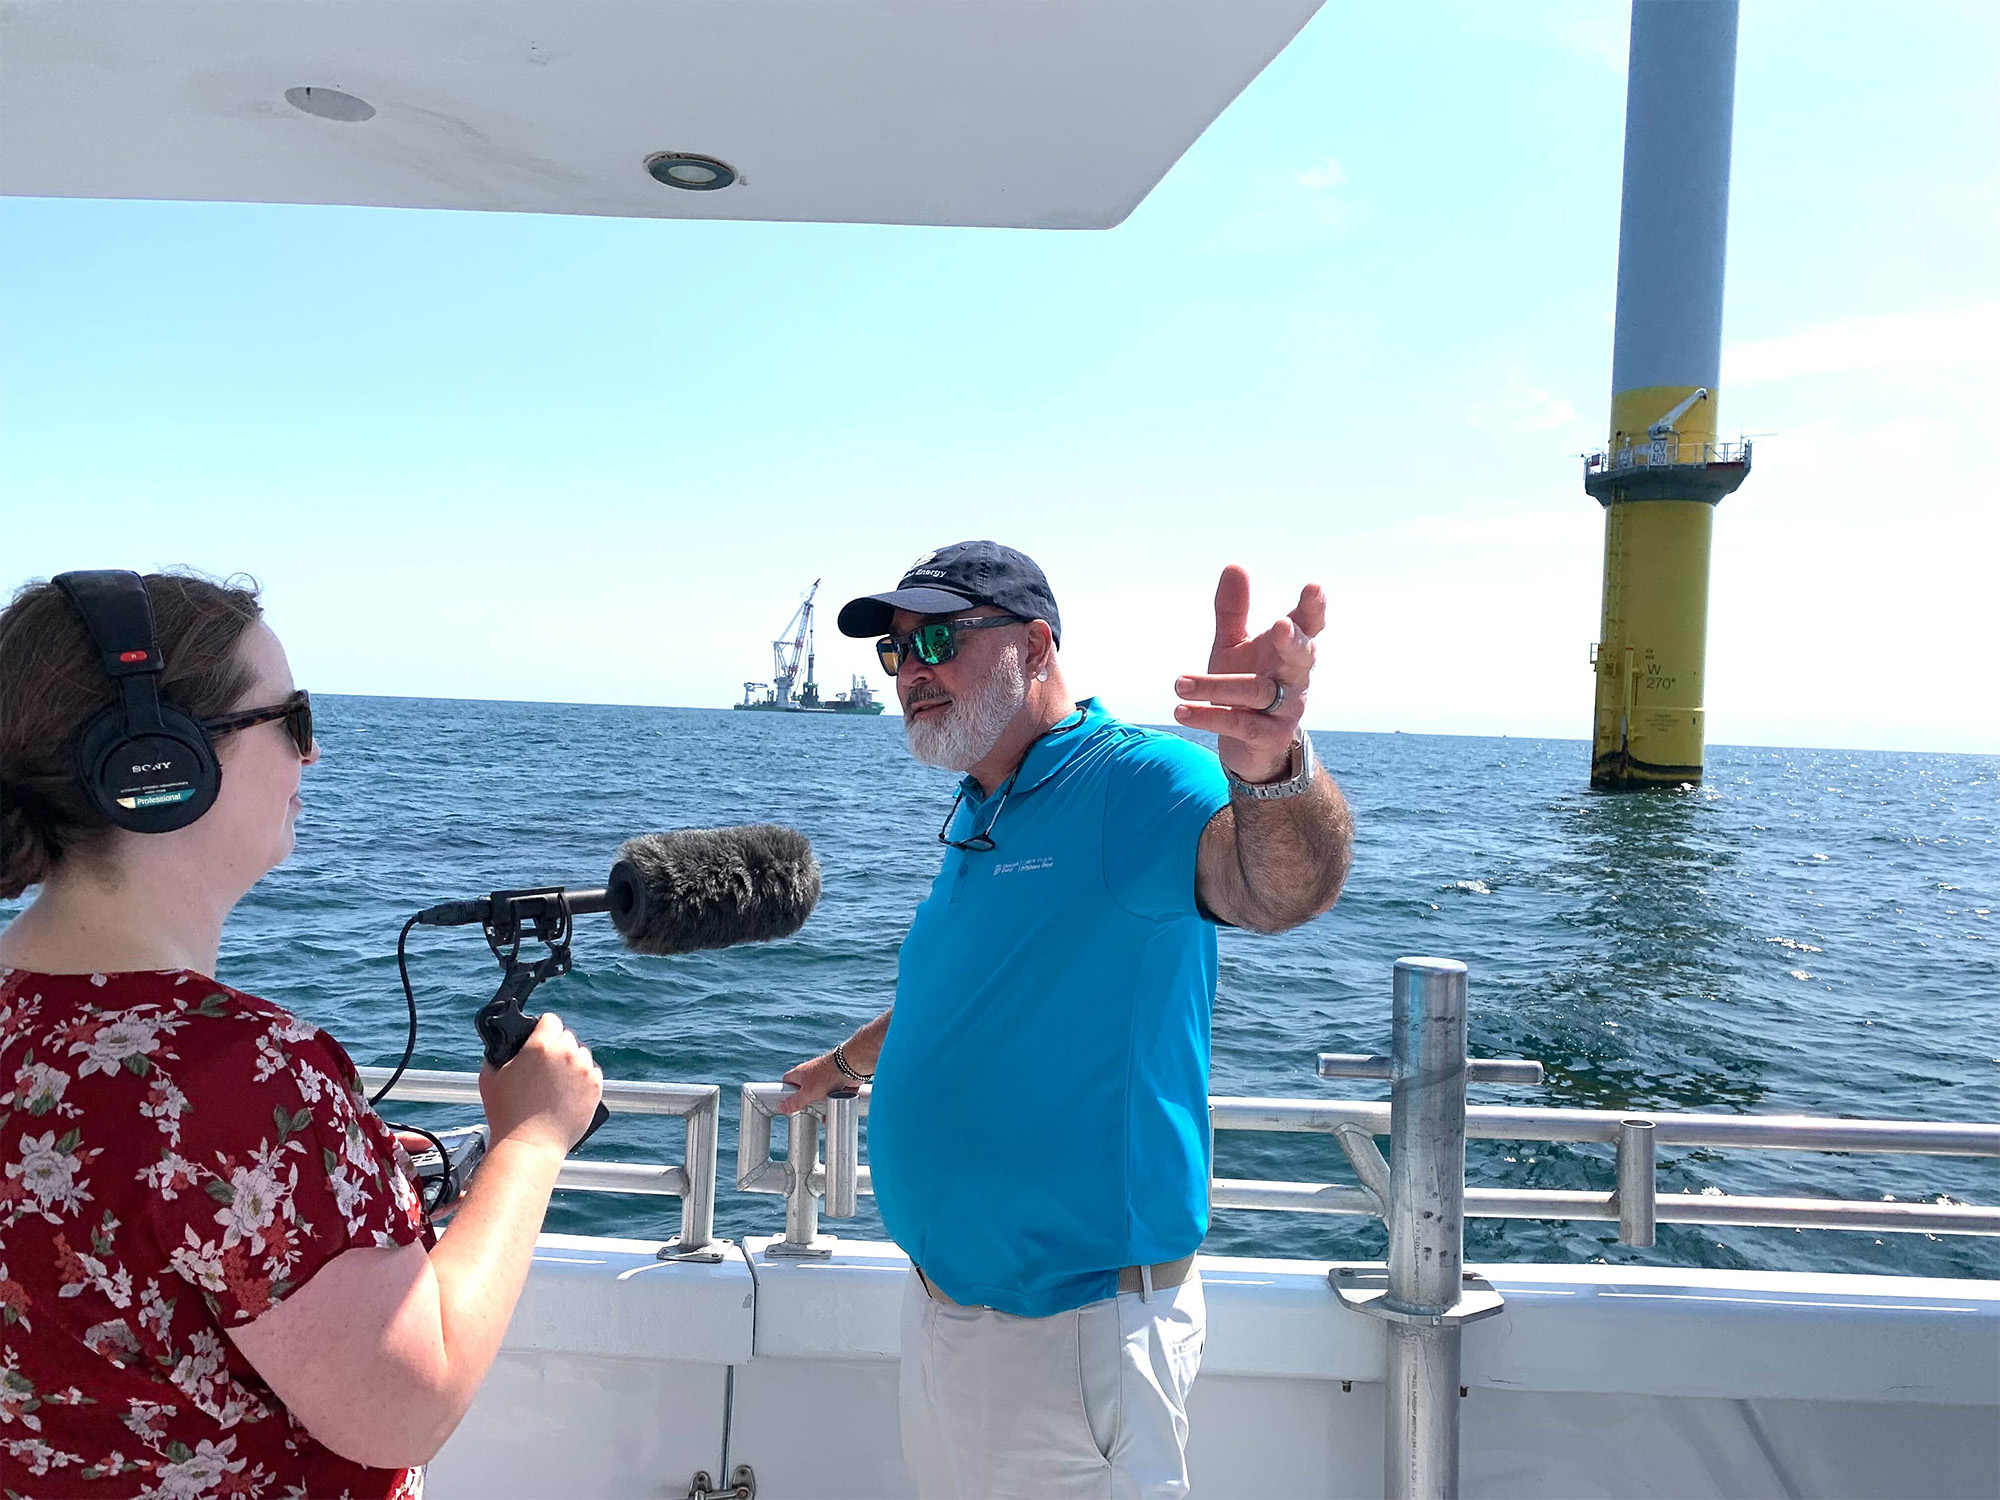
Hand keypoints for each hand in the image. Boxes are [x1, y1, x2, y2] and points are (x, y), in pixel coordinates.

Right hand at [477, 1012, 603, 1155]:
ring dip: (571, 1062)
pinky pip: (592, 1072)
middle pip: (567, 1037)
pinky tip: (569, 1090)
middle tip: (544, 1066)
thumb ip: (498, 1053)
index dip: (542, 1029)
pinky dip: (583, 1078)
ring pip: (581, 1054)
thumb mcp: (489, 1077)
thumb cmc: (506, 1114)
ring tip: (557, 1081)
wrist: (530, 1144)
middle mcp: (565, 1053)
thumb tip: (504, 1045)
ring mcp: (583, 1070)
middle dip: (556, 1047)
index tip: (539, 1038)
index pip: (550, 1020)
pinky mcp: (596, 1087)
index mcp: (540, 1045)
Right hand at [776, 1051, 846, 1114]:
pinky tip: (835, 1112)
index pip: (787, 1080)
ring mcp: (825, 1077)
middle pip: (804, 1090)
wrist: (851, 1066)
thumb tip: (780, 1107)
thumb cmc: (826, 1076)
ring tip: (823, 1115)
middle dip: (806, 1102)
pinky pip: (833, 1094)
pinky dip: (834, 1102)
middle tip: (807, 1112)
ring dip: (822, 1105)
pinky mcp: (837, 1081)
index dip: (785, 1091)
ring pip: (820, 1094)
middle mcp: (812, 1074)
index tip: (787, 1102)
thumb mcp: (807, 1093)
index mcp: (800, 1073)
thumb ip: (794, 1101)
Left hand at [1174, 564, 1323, 782]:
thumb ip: (1233, 611)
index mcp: (1287, 650)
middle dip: (1293, 641)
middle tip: (1280, 625)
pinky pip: (1240, 725)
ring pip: (1256, 692)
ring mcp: (1286, 709)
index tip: (1315, 587)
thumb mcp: (1234, 646)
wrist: (1250, 746)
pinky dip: (1208, 717)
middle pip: (1301, 657)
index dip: (1314, 608)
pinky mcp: (1269, 737)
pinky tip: (1181, 711)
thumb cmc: (1244, 683)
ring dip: (1215, 686)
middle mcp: (1294, 678)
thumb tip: (1234, 565)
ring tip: (1179, 682)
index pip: (1308, 625)